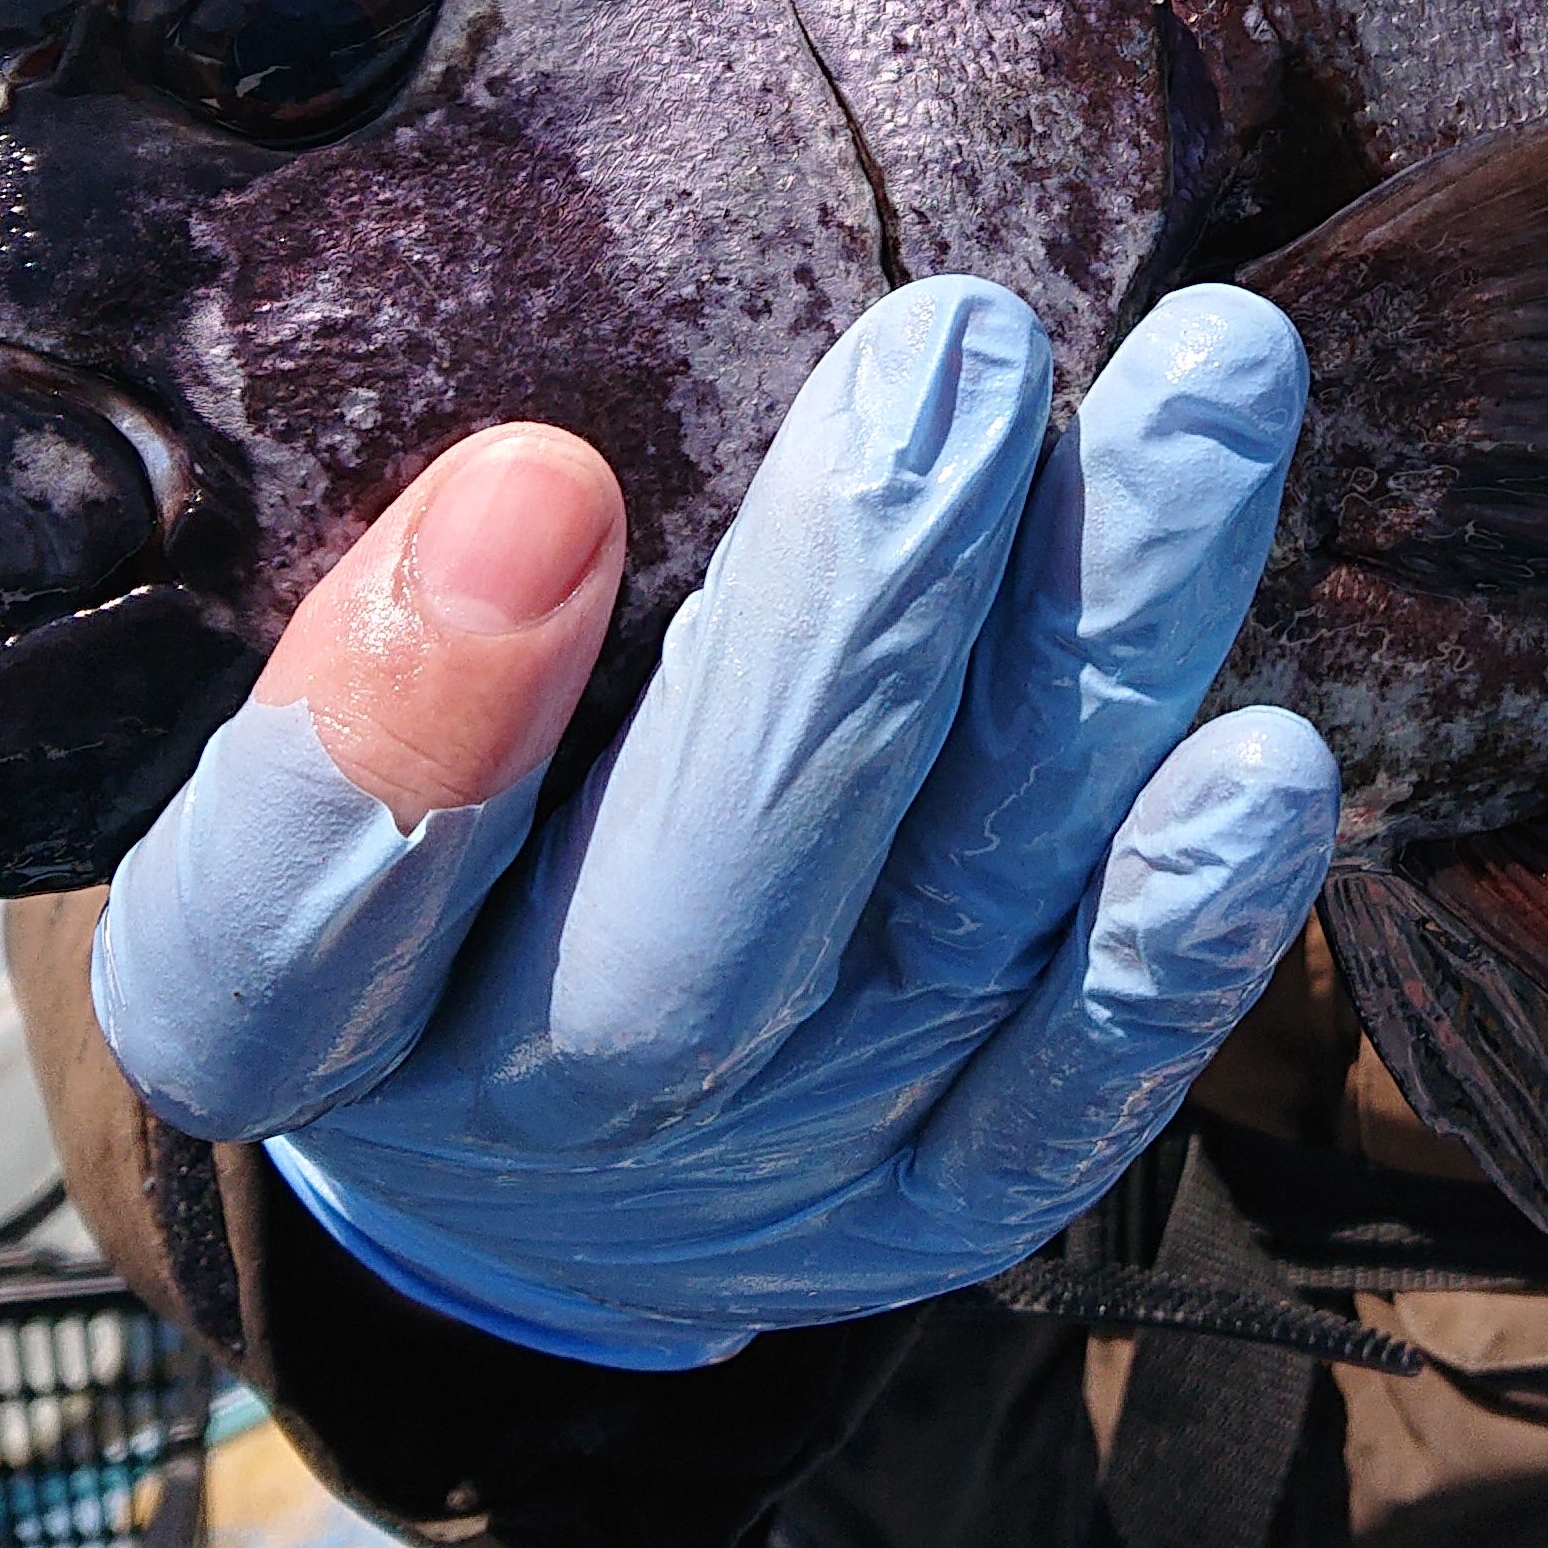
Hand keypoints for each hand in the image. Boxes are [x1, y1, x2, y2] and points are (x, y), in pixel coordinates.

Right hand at [89, 279, 1337, 1366]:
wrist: (533, 1161)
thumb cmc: (411, 834)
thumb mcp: (300, 707)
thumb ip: (361, 594)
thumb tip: (526, 426)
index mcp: (277, 1005)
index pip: (284, 916)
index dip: (408, 724)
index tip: (536, 473)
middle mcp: (529, 1107)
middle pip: (684, 914)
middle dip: (843, 623)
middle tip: (956, 346)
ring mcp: (766, 1168)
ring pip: (936, 928)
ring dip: (1084, 658)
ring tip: (1208, 386)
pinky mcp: (946, 1200)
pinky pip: (1076, 1088)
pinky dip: (1180, 936)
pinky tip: (1269, 758)